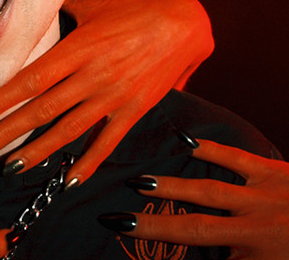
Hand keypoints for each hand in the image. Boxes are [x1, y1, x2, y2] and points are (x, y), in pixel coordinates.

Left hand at [0, 0, 212, 184]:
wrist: (185, 22)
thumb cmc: (136, 9)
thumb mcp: (94, 5)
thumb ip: (63, 7)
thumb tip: (36, 3)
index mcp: (78, 49)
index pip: (30, 79)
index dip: (1, 99)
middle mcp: (91, 77)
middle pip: (41, 110)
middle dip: (6, 132)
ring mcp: (113, 97)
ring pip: (68, 131)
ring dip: (37, 152)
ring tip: (10, 168)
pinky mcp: (134, 110)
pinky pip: (108, 142)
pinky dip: (89, 163)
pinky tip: (69, 182)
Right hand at [102, 139, 288, 258]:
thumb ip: (243, 258)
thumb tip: (214, 256)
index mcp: (257, 257)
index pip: (203, 258)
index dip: (168, 253)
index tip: (135, 244)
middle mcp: (254, 228)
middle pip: (194, 228)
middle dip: (154, 226)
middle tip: (118, 218)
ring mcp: (263, 196)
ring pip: (208, 190)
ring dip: (172, 187)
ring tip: (140, 181)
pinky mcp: (273, 172)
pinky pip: (235, 159)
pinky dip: (210, 150)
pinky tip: (186, 142)